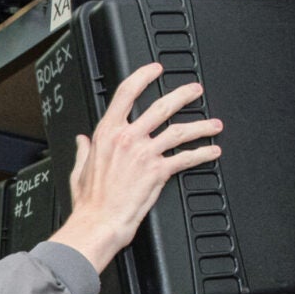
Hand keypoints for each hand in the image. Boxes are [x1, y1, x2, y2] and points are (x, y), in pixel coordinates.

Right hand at [49, 62, 223, 273]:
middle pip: (161, 107)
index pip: (126, 93)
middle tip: (195, 90)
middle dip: (183, 95)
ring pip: (180, 130)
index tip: (155, 70)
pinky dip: (202, 153)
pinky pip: (186, 158)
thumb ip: (84, 150)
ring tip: (214, 124)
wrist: (98, 223)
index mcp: (106, 133)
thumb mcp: (79, 170)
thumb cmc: (89, 202)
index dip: (143, 76)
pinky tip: (212, 151)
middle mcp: (127, 138)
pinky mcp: (158, 171)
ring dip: (201, 125)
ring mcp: (144, 153)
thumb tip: (82, 140)